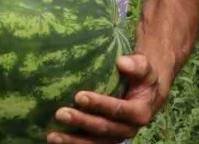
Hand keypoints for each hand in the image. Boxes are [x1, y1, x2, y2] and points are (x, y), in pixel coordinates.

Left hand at [47, 54, 163, 143]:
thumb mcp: (145, 68)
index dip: (99, 104)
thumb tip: (122, 62)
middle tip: (60, 113)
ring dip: (73, 141)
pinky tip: (53, 140)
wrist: (145, 94)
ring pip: (94, 143)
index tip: (79, 96)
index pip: (119, 110)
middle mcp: (127, 129)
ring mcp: (115, 137)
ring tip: (52, 136)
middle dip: (81, 122)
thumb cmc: (142, 77)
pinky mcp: (104, 140)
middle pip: (103, 129)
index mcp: (139, 113)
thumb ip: (137, 65)